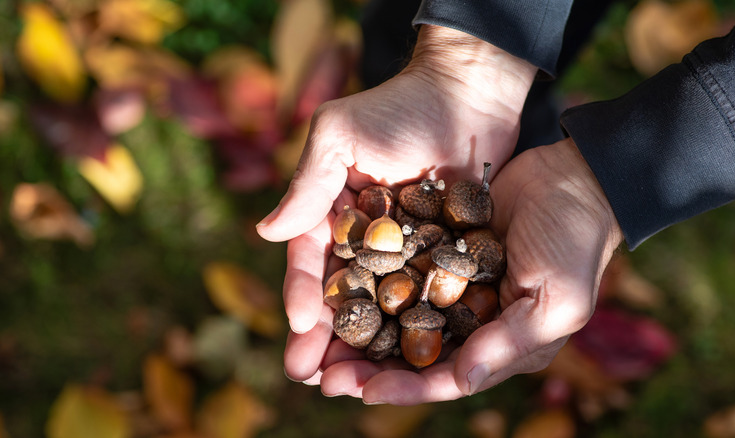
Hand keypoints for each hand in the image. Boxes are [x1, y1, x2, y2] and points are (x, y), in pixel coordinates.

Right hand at [256, 25, 537, 381]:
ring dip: (363, 346)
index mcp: (333, 213)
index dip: (303, 296)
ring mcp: (404, 251)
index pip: (311, 262)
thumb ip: (307, 184)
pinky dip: (412, 330)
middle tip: (311, 376)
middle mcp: (365, 239)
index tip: (299, 329)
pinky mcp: (441, 255)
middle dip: (324, 337)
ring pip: (379, 307)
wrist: (468, 95)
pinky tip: (405, 361)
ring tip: (350, 384)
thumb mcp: (338, 136)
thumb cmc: (400, 107)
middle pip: (341, 296)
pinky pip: (424, 297)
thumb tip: (265, 233)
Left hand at [318, 137, 623, 403]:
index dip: (404, 387)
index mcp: (501, 345)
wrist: (573, 176)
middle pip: (412, 353)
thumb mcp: (555, 300)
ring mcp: (454, 285)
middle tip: (321, 374)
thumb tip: (460, 384)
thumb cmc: (575, 243)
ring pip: (398, 315)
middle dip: (367, 365)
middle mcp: (473, 321)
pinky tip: (338, 283)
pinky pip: (401, 271)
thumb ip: (508, 343)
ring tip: (317, 335)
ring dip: (361, 327)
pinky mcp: (441, 251)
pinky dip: (372, 281)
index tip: (360, 390)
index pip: (445, 377)